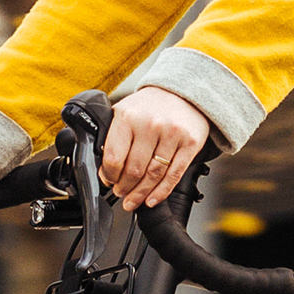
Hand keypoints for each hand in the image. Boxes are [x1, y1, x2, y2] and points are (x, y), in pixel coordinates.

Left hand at [101, 86, 214, 209]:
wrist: (183, 93)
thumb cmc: (150, 106)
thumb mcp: (124, 112)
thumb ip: (112, 136)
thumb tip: (104, 170)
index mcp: (128, 117)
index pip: (113, 157)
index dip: (109, 176)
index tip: (108, 181)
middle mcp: (150, 125)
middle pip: (134, 170)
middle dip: (124, 188)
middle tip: (121, 193)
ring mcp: (172, 134)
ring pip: (153, 176)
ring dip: (141, 193)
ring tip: (133, 200)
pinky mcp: (190, 144)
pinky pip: (174, 175)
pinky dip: (161, 192)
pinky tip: (152, 199)